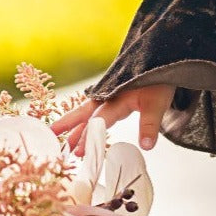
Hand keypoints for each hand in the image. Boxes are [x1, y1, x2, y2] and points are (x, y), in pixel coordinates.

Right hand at [51, 84, 176, 157]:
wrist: (163, 64)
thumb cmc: (159, 83)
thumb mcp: (158, 104)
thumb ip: (150, 125)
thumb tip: (146, 147)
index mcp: (116, 98)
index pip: (99, 120)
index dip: (89, 136)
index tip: (79, 151)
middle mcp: (107, 97)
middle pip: (83, 113)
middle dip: (68, 126)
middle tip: (52, 136)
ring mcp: (107, 96)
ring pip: (86, 113)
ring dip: (75, 127)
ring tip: (65, 144)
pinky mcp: (111, 97)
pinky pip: (93, 111)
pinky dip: (84, 121)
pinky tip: (80, 131)